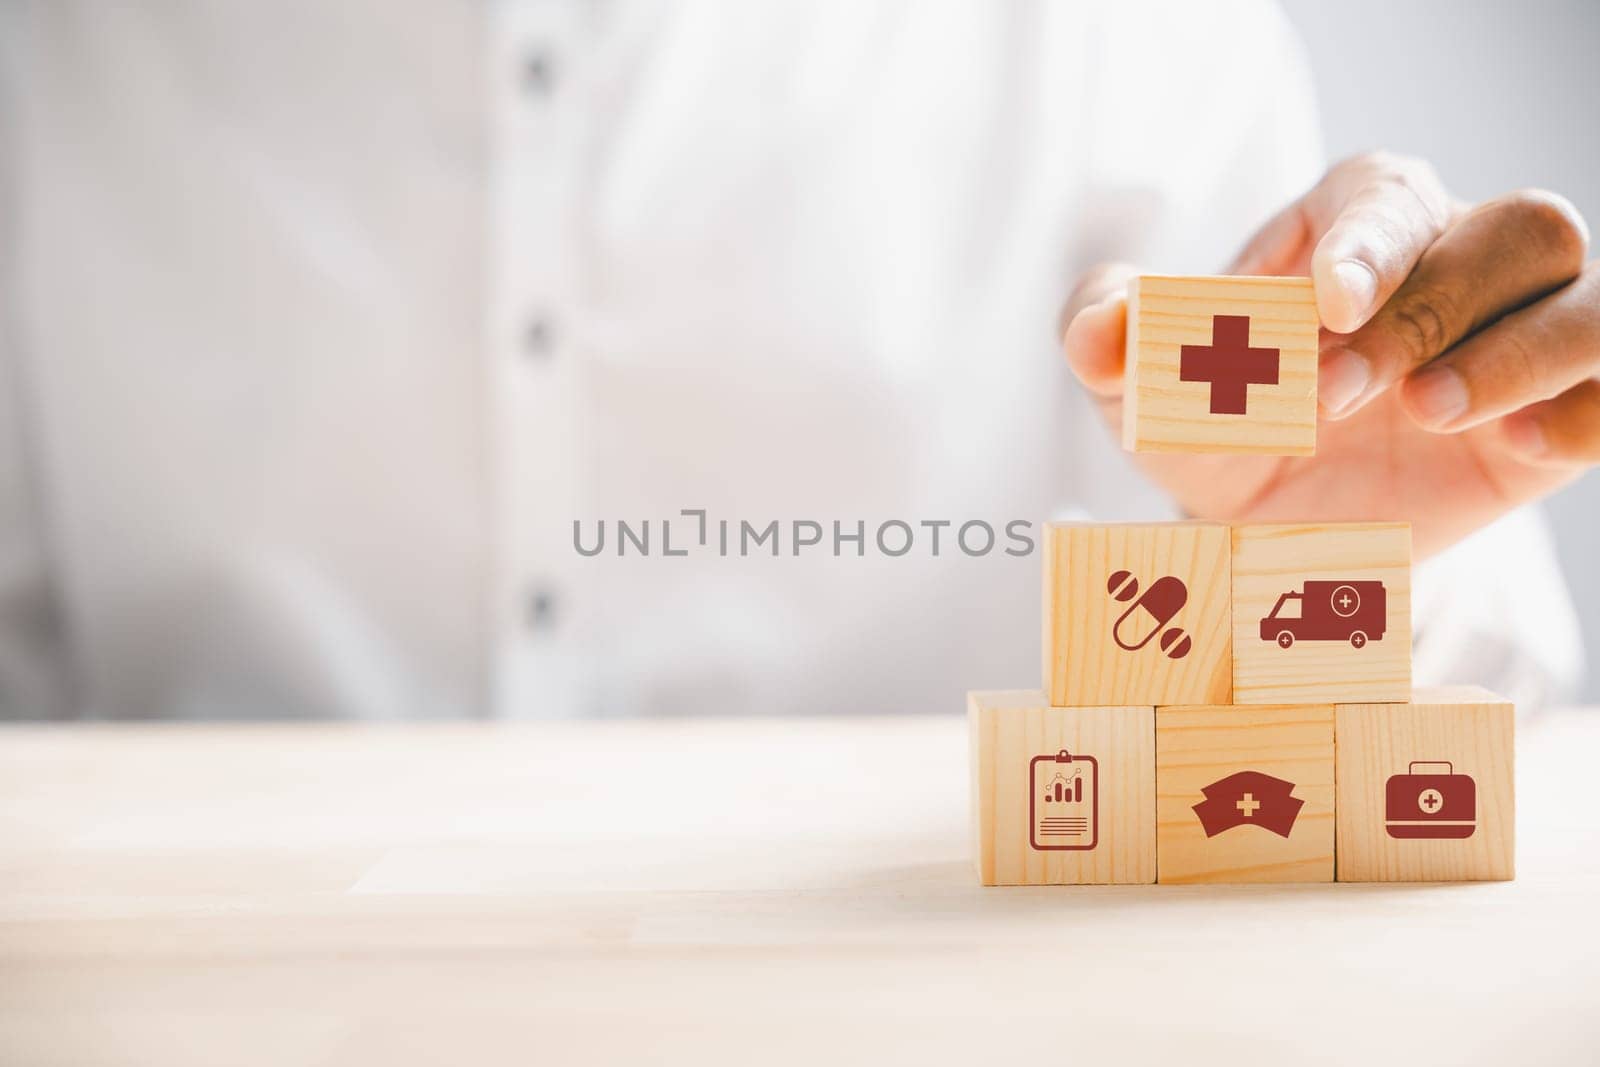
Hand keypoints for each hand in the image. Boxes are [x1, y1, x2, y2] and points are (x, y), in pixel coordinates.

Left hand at [1059, 152, 1597, 556]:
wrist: (1271, 537)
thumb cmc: (1213, 431)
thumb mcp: (1142, 395)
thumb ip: (1108, 341)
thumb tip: (1100, 327)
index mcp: (1351, 231)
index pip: (1385, 191)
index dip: (1371, 235)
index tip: (1329, 300)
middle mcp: (1452, 261)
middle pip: (1503, 229)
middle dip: (1424, 309)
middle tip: (1334, 396)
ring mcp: (1517, 333)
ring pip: (1580, 290)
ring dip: (1515, 352)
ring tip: (1428, 415)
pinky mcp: (1558, 409)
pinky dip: (1585, 408)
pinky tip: (1519, 452)